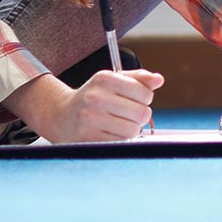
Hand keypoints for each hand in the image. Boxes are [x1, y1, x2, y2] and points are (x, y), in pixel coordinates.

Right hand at [4, 69, 163, 142]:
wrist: (62, 116)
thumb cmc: (94, 97)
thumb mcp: (112, 81)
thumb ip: (138, 79)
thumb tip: (159, 79)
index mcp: (104, 78)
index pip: (144, 92)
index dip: (144, 98)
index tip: (134, 99)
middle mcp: (96, 97)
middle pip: (142, 113)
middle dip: (139, 115)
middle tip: (126, 113)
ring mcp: (91, 119)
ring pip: (134, 130)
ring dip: (131, 129)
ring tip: (117, 123)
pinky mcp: (90, 138)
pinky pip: (122, 143)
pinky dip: (121, 139)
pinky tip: (110, 132)